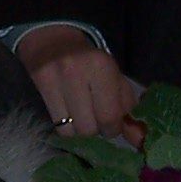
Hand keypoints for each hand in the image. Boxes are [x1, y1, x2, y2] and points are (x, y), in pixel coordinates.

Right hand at [16, 26, 140, 138]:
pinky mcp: (40, 86)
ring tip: (82, 117)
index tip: (112, 124)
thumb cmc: (91, 63)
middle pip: (90, 128)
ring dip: (81, 131)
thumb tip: (140, 141)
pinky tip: (69, 116)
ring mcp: (56, 79)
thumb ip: (128, 109)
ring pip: (72, 132)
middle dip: (97, 130)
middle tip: (96, 120)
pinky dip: (67, 129)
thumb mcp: (114, 79)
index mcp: (102, 67)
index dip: (113, 128)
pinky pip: (57, 128)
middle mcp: (77, 72)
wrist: (53, 40)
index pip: (110, 116)